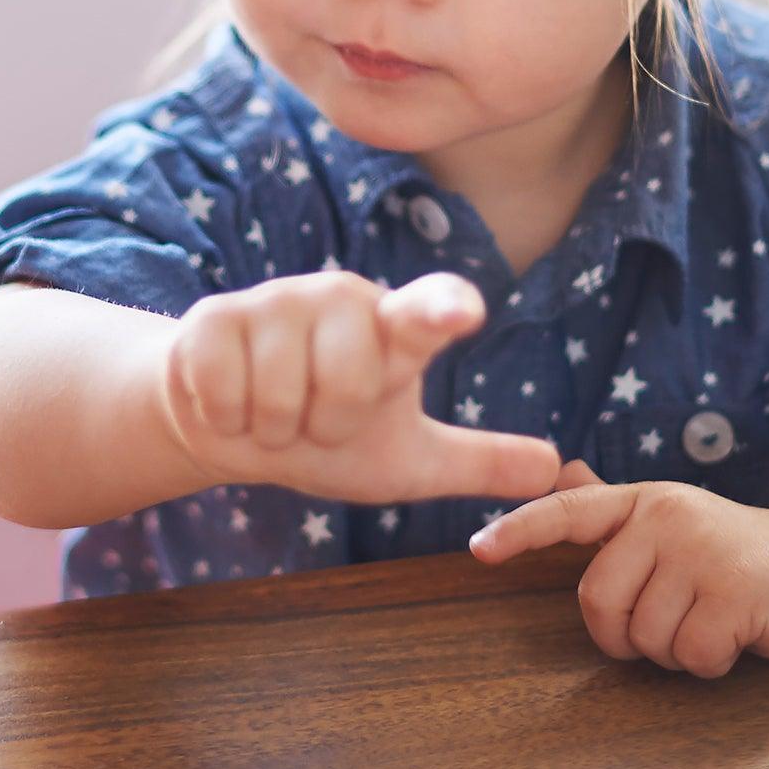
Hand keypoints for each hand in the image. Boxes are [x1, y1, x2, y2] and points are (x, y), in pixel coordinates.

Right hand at [158, 270, 561, 507]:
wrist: (227, 423)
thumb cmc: (323, 432)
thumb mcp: (404, 459)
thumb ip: (477, 461)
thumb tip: (555, 470)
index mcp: (395, 327)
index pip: (428, 313)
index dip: (443, 310)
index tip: (463, 312)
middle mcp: (340, 297)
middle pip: (346, 384)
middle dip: (325, 425)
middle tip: (314, 418)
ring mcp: (274, 300)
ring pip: (278, 394)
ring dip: (272, 427)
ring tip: (271, 411)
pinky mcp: (213, 317)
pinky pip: (222, 390)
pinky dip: (226, 418)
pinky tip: (230, 403)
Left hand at [470, 470, 768, 675]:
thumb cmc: (732, 555)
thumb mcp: (672, 524)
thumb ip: (615, 511)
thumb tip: (559, 472)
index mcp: (643, 502)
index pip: (569, 512)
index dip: (519, 531)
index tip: (478, 551)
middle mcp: (667, 517)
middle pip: (598, 602)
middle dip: (626, 635)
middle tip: (671, 624)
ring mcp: (702, 552)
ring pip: (646, 637)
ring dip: (673, 652)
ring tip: (711, 622)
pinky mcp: (735, 593)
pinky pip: (689, 656)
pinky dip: (708, 663)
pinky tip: (735, 637)